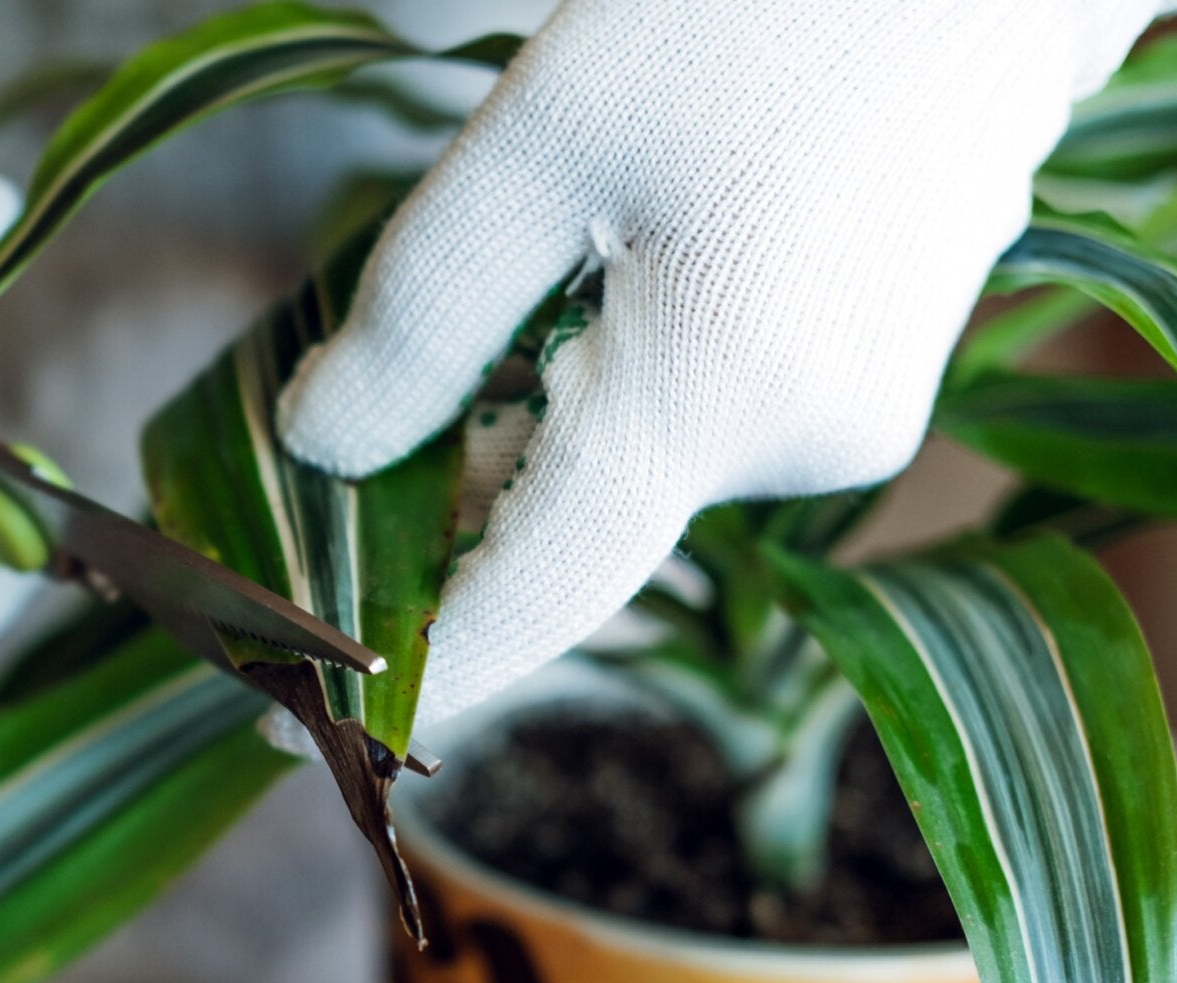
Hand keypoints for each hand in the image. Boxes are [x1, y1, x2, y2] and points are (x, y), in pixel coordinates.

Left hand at [280, 0, 1168, 728]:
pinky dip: (615, 384)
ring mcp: (852, 416)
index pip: (536, 598)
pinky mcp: (869, 371)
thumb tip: (325, 452)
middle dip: (451, 501)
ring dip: (533, 423)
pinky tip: (582, 291)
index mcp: (714, 403)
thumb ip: (421, 319)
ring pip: (638, 461)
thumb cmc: (754, 9)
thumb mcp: (538, 141)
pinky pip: (702, 414)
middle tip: (334, 449)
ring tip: (476, 326)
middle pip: (577, 524)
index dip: (416, 661)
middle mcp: (800, 447)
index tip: (307, 716)